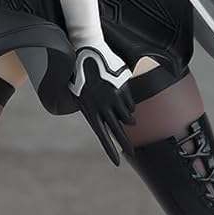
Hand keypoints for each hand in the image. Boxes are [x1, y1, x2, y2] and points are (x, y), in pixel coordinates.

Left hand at [69, 46, 135, 165]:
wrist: (87, 52)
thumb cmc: (80, 73)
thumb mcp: (80, 94)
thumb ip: (92, 109)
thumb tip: (101, 122)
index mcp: (91, 111)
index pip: (103, 136)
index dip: (111, 150)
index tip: (117, 162)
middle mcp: (103, 107)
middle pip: (119, 131)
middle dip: (126, 144)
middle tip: (133, 152)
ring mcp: (114, 99)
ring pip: (128, 118)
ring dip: (127, 119)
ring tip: (122, 113)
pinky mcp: (123, 89)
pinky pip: (130, 105)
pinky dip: (129, 105)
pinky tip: (121, 97)